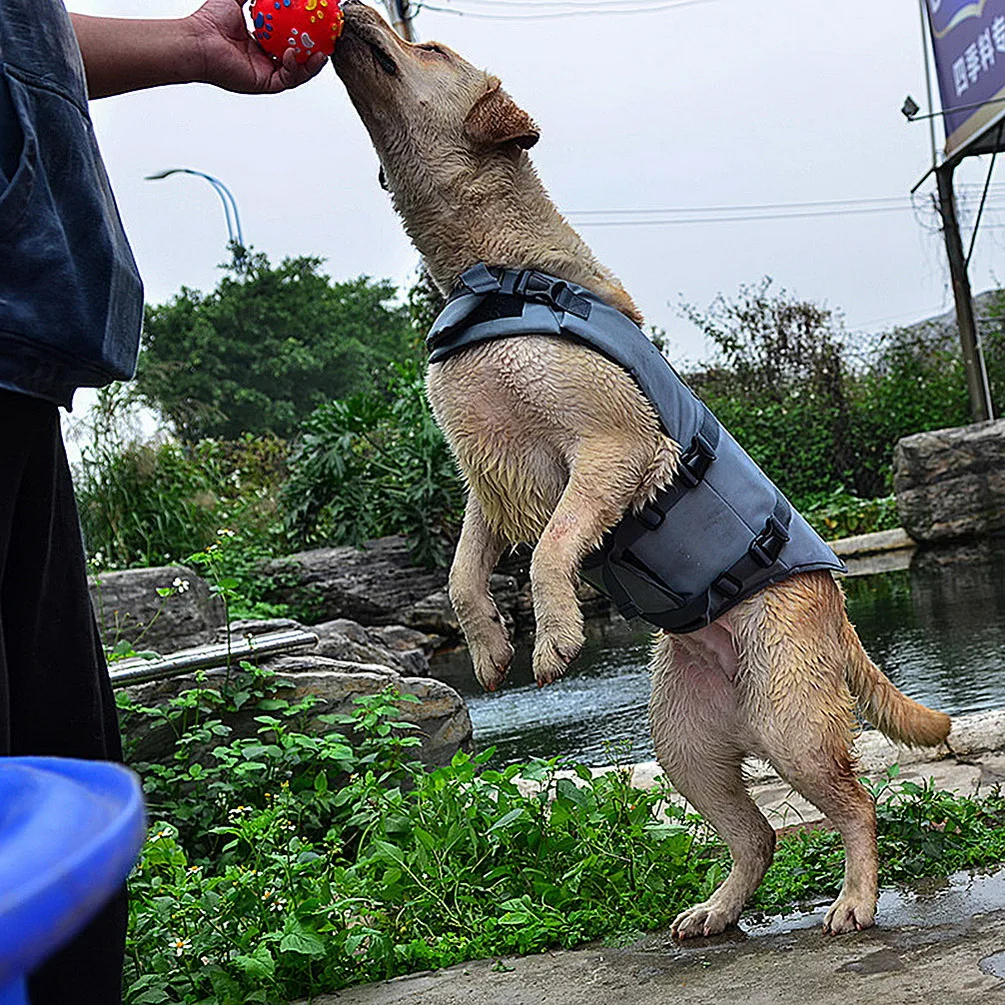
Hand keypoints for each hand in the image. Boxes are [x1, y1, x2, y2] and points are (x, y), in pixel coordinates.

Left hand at [187, 0, 326, 93]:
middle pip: (299, 58)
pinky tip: (294, 53)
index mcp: (260, 42)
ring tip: (321, 52)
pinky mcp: (264, 84)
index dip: (306, 33)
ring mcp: (266, 73)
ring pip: (298, 72)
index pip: (290, 38)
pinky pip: (287, 78)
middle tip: (328, 41)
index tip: (318, 24)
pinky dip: (294, 67)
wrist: (197, 41)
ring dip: (311, 64)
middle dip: (316, 52)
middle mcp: (265, 60)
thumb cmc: (209, 20)